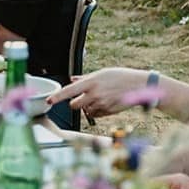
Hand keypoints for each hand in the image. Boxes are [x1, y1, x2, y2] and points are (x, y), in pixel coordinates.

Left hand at [47, 67, 163, 118]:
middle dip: (76, 103)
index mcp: (91, 82)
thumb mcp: (102, 73)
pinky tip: (106, 103)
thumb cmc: (121, 77)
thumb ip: (85, 79)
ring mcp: (101, 104)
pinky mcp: (107, 112)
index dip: (57, 97)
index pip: (69, 91)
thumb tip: (72, 80)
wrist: (139, 86)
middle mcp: (94, 94)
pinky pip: (96, 115)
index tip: (48, 101)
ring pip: (85, 111)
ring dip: (88, 107)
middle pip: (74, 105)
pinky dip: (97, 111)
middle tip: (84, 97)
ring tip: (101, 98)